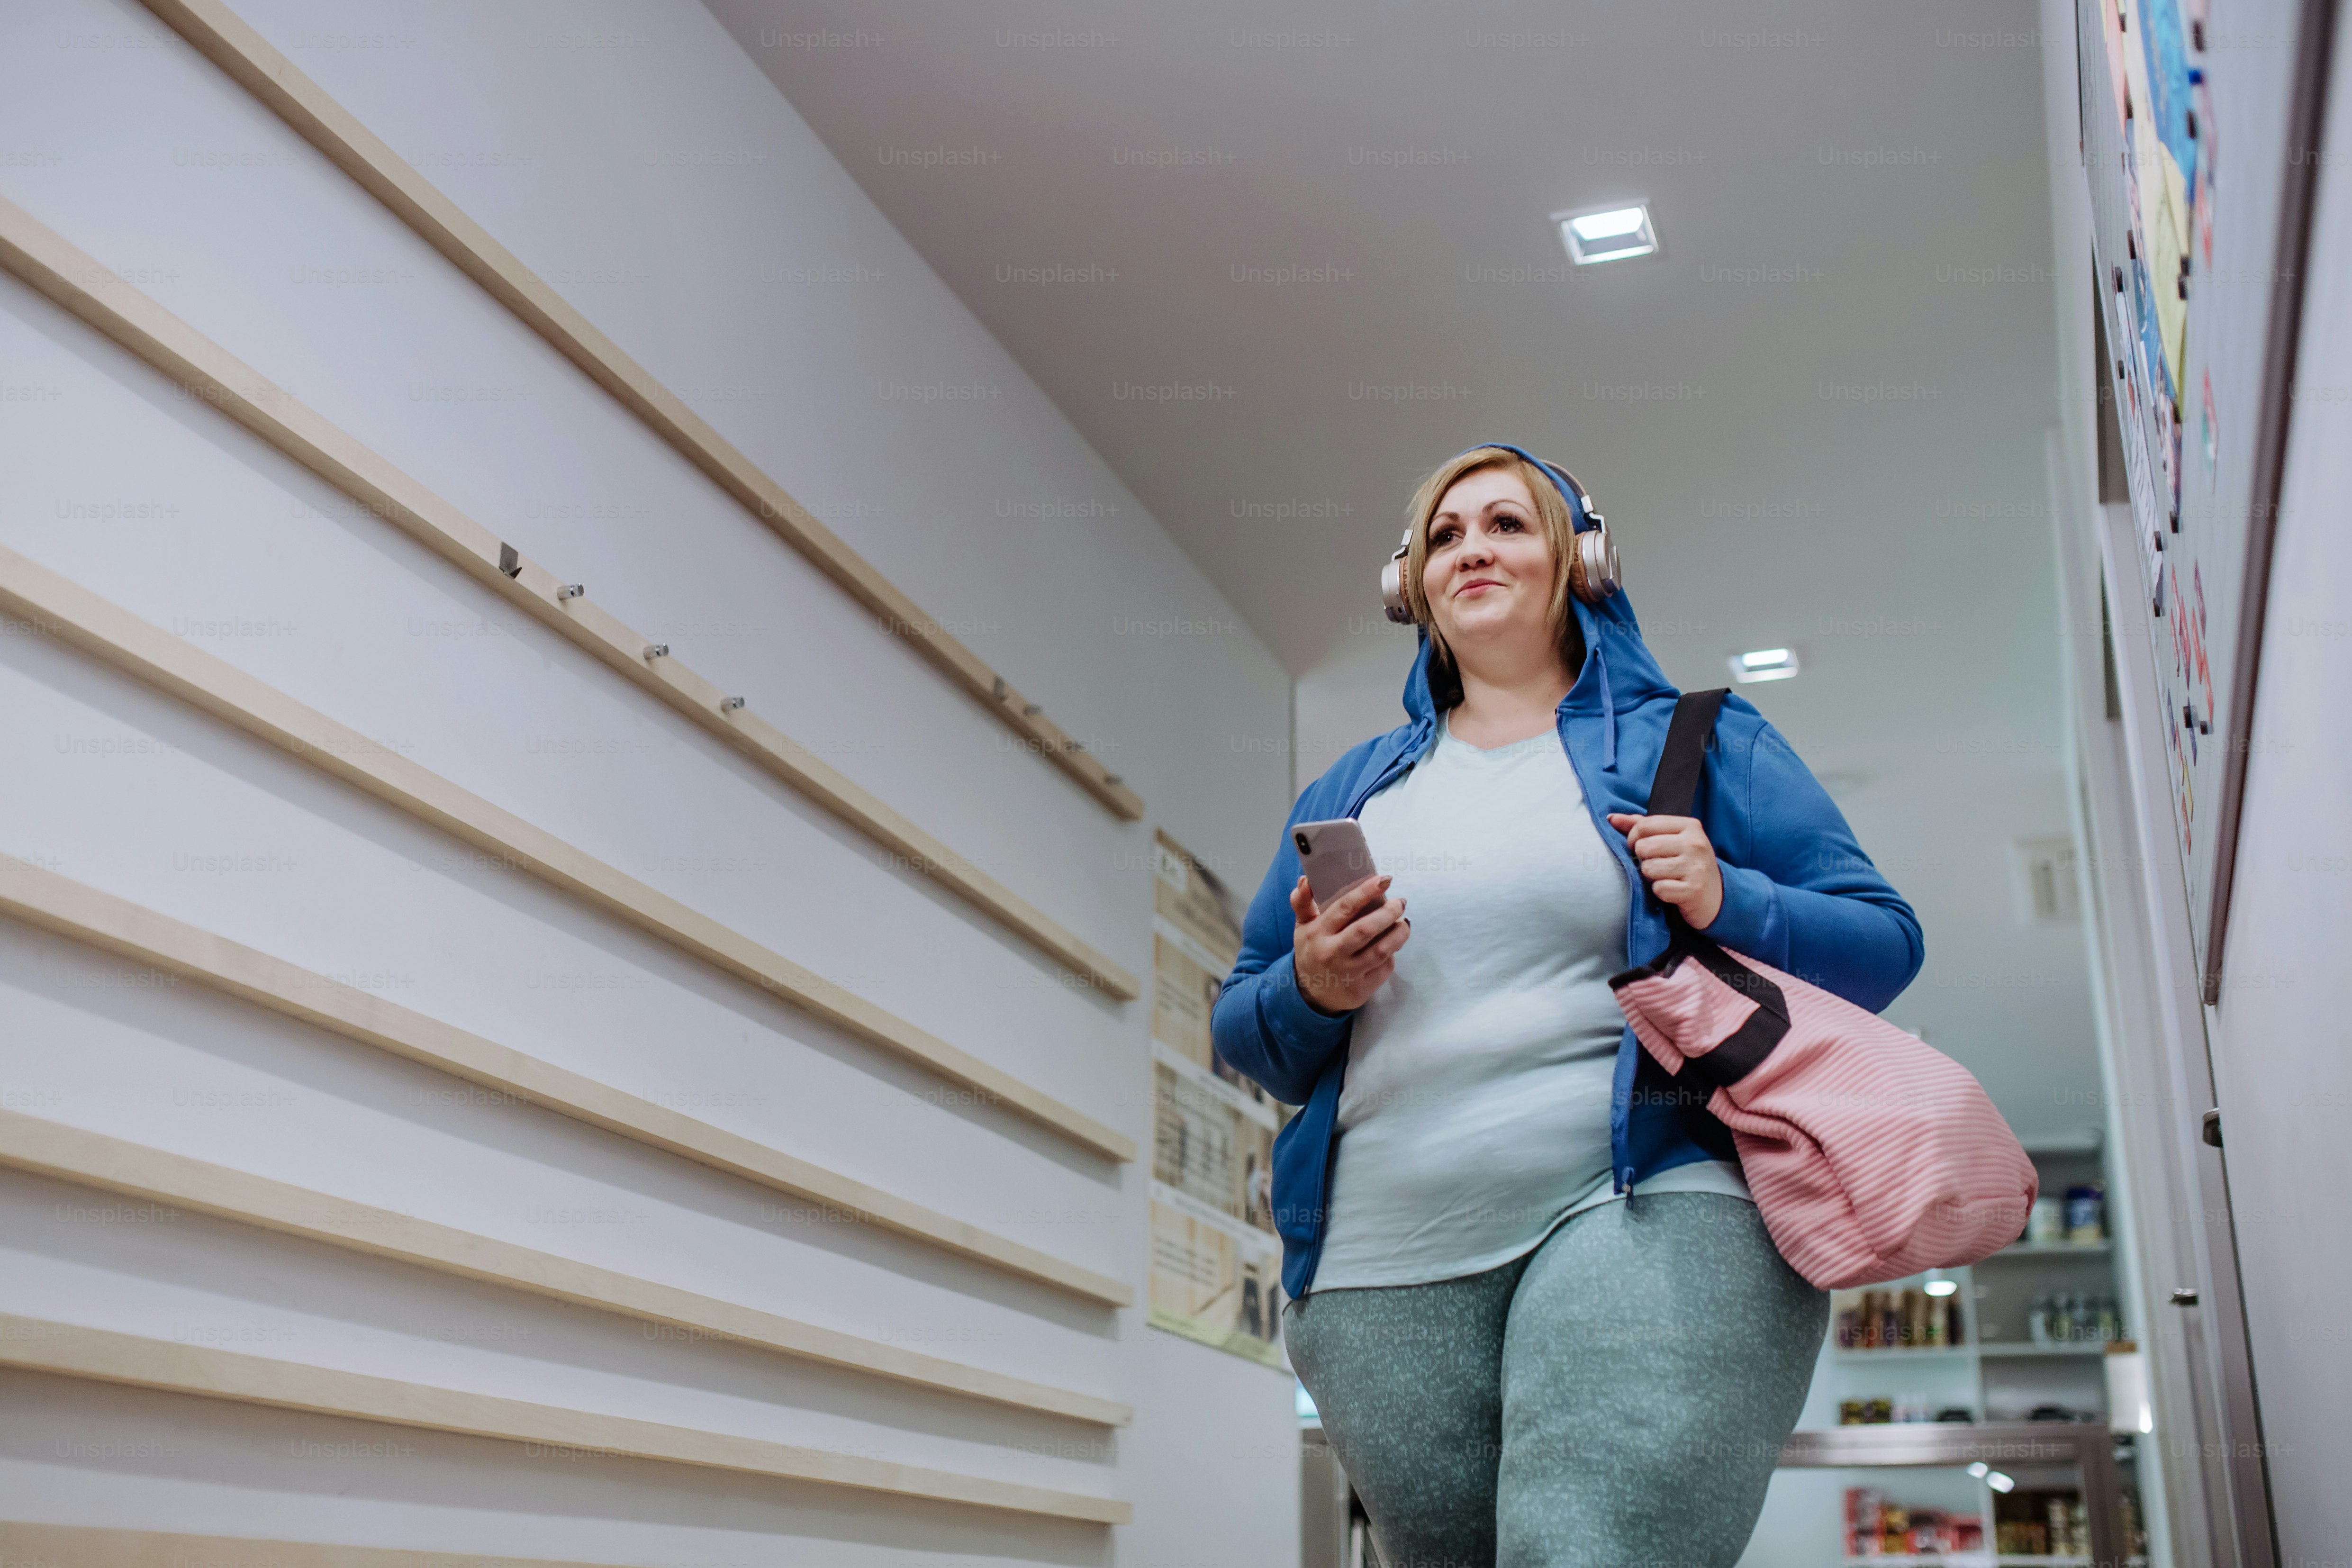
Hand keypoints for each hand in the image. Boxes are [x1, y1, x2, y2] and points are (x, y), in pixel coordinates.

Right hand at [1289, 875, 1408, 1013]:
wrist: (1311, 994)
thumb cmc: (1312, 952)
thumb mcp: (1302, 927)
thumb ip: (1302, 901)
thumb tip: (1305, 879)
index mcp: (1317, 933)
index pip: (1344, 908)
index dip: (1366, 892)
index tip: (1384, 880)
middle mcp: (1332, 953)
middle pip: (1366, 929)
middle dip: (1388, 913)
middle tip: (1401, 902)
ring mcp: (1348, 973)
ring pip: (1381, 950)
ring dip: (1398, 934)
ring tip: (1403, 923)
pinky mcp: (1361, 989)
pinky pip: (1384, 968)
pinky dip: (1393, 953)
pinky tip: (1394, 944)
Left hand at [1606, 813, 1723, 929]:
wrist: (1716, 897)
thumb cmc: (1687, 864)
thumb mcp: (1671, 840)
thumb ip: (1641, 827)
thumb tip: (1611, 818)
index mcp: (1690, 826)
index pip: (1644, 825)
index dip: (1633, 838)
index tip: (1638, 847)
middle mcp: (1695, 843)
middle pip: (1643, 847)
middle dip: (1643, 860)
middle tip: (1657, 865)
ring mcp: (1695, 866)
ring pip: (1648, 869)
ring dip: (1651, 877)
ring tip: (1666, 877)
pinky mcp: (1693, 889)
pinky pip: (1658, 888)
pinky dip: (1660, 892)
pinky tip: (1673, 890)